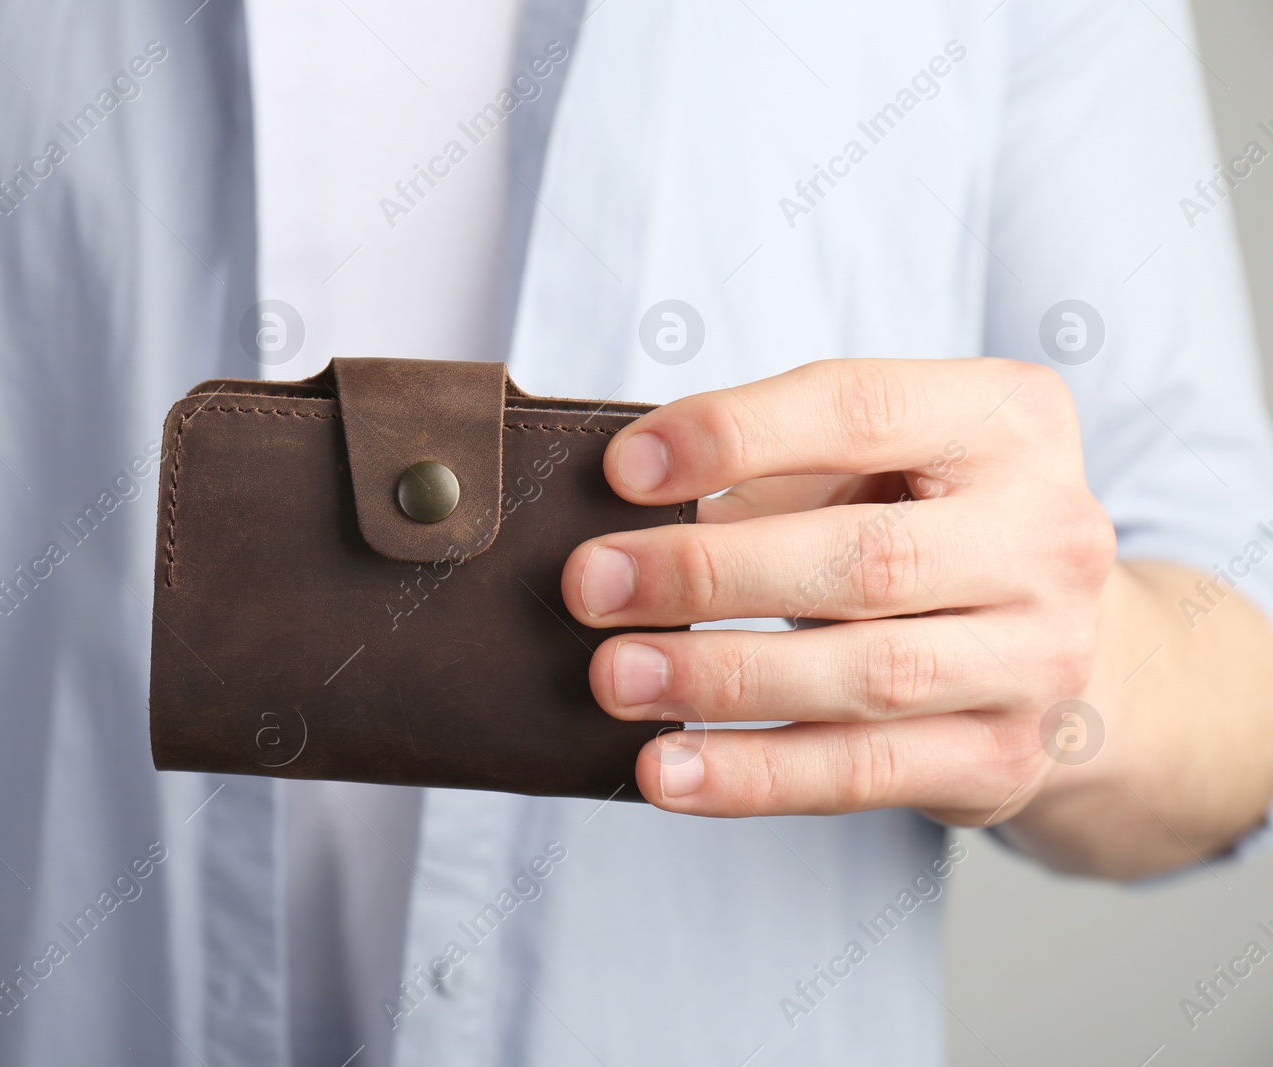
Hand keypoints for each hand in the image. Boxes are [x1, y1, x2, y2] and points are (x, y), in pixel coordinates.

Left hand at [562, 359, 1116, 826]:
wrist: (1063, 645)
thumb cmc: (925, 523)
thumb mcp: (877, 457)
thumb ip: (773, 460)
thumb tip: (621, 500)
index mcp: (1010, 421)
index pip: (860, 410)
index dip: (734, 435)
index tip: (624, 468)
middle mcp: (1045, 536)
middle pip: (867, 559)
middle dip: (710, 574)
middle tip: (594, 584)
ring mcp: (1037, 657)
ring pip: (868, 675)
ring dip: (722, 680)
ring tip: (616, 676)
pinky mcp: (1003, 757)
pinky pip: (863, 773)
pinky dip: (754, 775)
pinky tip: (669, 767)